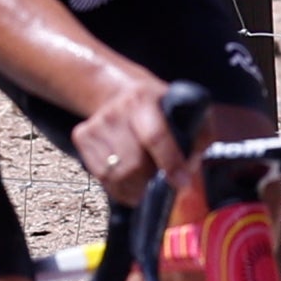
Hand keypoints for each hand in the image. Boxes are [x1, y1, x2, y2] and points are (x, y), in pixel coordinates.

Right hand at [69, 59, 192, 202]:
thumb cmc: (158, 107)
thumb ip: (198, 136)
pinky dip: (118, 188)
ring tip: (145, 183)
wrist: (117, 93)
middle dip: (151, 180)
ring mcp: (96, 125)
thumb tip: (189, 167)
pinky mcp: (82, 137)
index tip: (181, 182)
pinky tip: (129, 180)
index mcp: (143, 99)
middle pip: (134, 164)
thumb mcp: (185, 109)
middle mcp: (116, 110)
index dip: (170, 163)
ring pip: (116, 174)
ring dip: (135, 187)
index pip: (156, 136)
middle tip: (159, 181)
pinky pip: (101, 177)